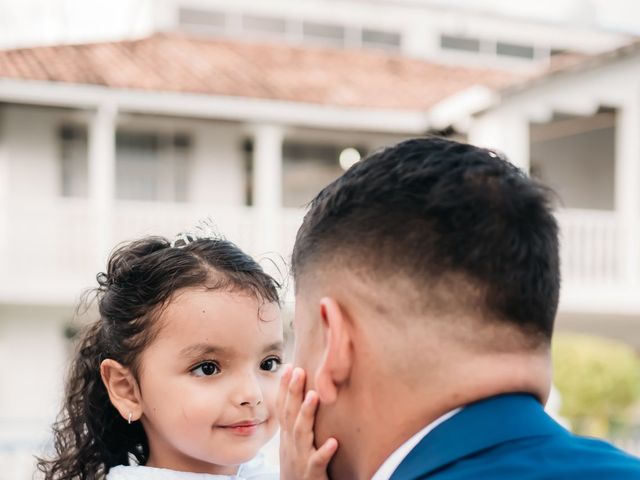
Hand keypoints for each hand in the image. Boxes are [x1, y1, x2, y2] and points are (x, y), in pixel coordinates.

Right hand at [278, 365, 337, 479]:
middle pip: (289, 414)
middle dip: (292, 392)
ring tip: (314, 396)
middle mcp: (291, 444)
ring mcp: (300, 458)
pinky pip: (317, 462)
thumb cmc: (298, 468)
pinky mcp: (311, 474)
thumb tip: (305, 397)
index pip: (283, 407)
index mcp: (287, 436)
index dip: (284, 388)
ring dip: (306, 414)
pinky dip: (324, 451)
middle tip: (298, 371)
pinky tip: (333, 442)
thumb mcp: (293, 444)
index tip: (288, 367)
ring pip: (301, 434)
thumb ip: (298, 423)